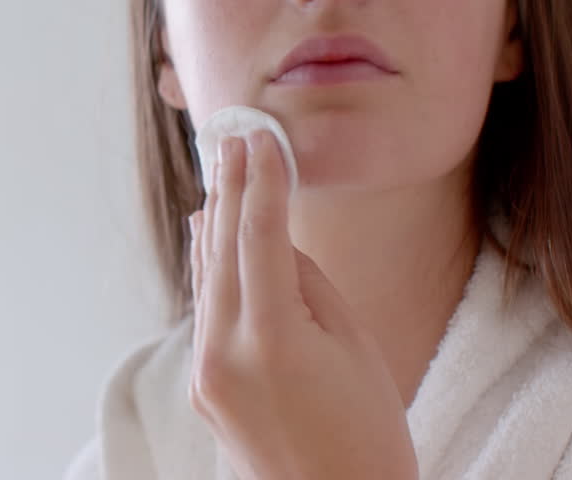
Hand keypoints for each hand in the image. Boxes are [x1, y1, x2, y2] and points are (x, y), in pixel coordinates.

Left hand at [188, 133, 415, 479]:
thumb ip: (307, 284)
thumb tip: (272, 240)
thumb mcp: (354, 346)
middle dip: (230, 190)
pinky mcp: (203, 387)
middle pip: (223, 250)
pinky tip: (209, 236)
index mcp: (271, 339)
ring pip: (207, 278)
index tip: (259, 139)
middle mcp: (224, 353)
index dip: (261, 182)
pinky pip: (205, 311)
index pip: (261, 237)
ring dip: (215, 223)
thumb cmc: (368, 432)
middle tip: (233, 139)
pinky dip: (210, 268)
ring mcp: (206, 373)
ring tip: (218, 173)